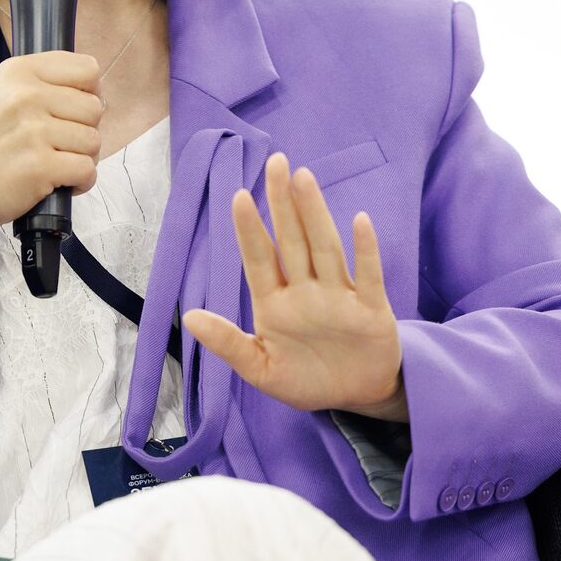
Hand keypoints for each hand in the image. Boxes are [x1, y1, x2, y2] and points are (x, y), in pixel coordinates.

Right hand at [0, 52, 102, 241]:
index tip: (71, 111)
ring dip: (81, 158)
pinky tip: (58, 181)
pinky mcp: (39, 165)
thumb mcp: (6, 93)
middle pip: (94, 108)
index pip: (87, 69)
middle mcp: (26, 95)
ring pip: (93, 141)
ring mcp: (33, 130)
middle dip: (84, 130)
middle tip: (57, 144)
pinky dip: (79, 182)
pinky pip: (87, 170)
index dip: (88, 93)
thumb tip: (98, 94)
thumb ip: (47, 84)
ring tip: (54, 162)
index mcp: (20, 71)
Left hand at [182, 152, 407, 420]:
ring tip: (304, 179)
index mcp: (275, 303)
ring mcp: (339, 296)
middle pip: (292, 240)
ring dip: (315, 214)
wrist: (356, 398)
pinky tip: (360, 221)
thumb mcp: (260, 369)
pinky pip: (368, 276)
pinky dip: (365, 251)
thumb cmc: (304, 379)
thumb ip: (228, 344)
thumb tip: (189, 317)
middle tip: (276, 162)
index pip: (259, 258)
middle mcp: (306, 291)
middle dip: (283, 203)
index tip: (239, 195)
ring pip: (325, 247)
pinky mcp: (371, 309)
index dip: (250, 229)